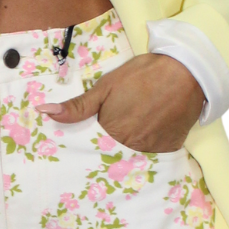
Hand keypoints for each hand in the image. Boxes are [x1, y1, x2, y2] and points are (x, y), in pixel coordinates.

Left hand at [42, 53, 203, 152]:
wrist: (185, 71)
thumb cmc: (141, 76)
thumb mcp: (105, 87)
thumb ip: (77, 107)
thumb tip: (44, 112)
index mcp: (110, 134)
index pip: (93, 151)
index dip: (92, 145)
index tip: (91, 141)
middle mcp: (130, 148)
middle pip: (114, 157)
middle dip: (111, 149)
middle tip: (119, 131)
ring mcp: (152, 150)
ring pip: (135, 158)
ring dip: (131, 149)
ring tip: (136, 129)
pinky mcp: (171, 148)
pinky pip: (156, 155)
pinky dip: (152, 146)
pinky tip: (153, 130)